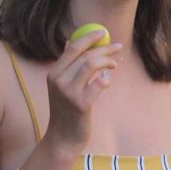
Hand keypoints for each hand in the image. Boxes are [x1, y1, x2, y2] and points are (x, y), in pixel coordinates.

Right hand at [41, 31, 122, 155]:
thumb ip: (66, 65)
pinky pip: (99, 84)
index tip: (102, 32)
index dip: (88, 37)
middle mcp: (59, 80)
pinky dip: (106, 80)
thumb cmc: (65, 110)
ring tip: (114, 65)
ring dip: (107, 62)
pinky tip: (107, 82)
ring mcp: (69, 92)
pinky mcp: (82, 104)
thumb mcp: (60, 86)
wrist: (63, 138)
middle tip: (117, 47)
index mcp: (53, 73)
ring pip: (92, 65)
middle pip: (85, 55)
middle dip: (104, 48)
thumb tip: (70, 42)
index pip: (72, 48)